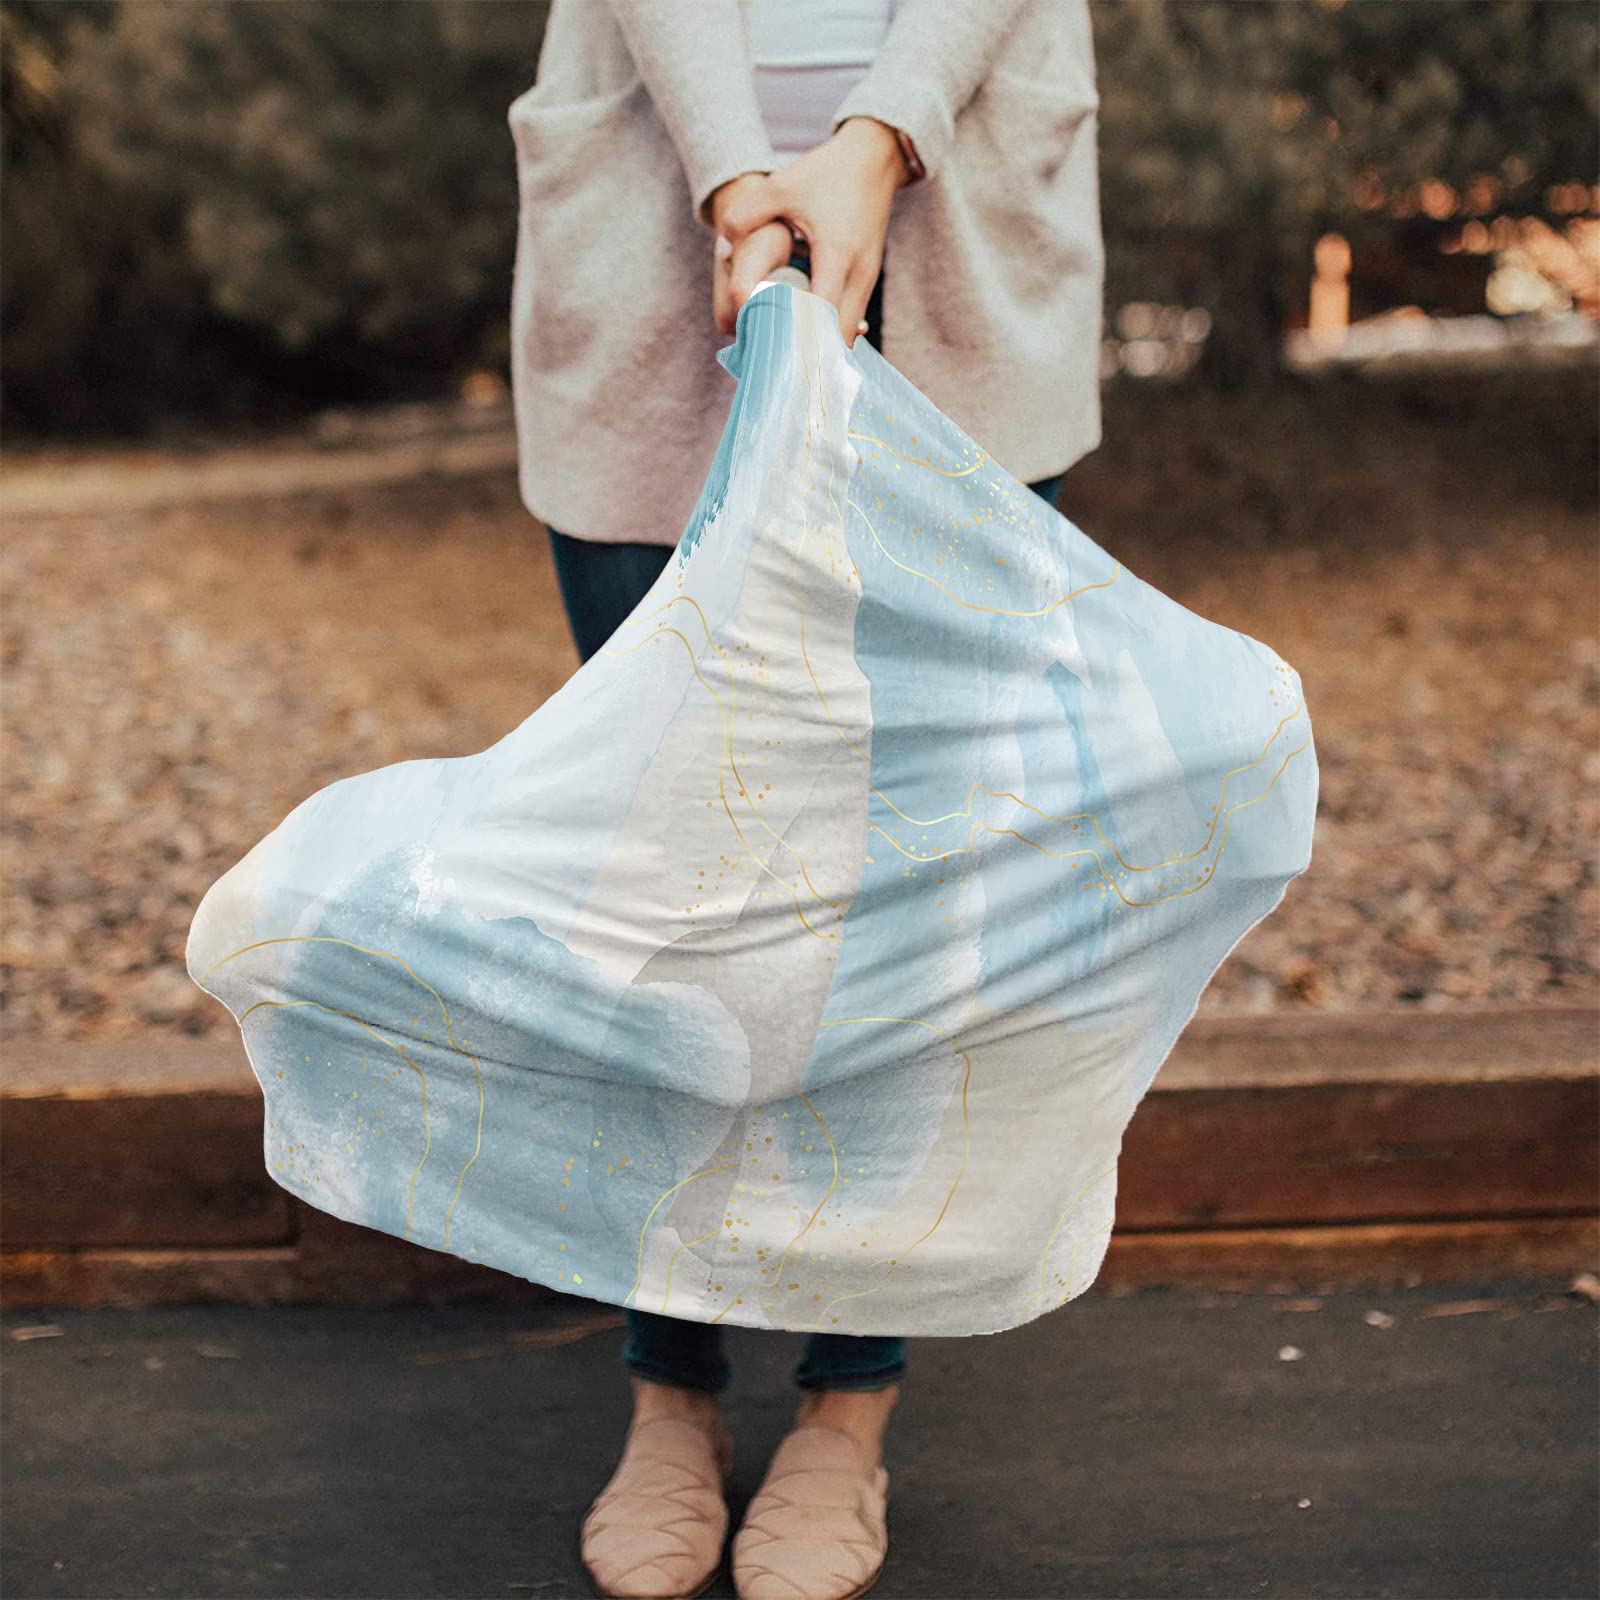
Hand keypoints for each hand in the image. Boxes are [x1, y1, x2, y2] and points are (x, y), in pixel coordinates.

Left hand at [714, 118, 907, 346]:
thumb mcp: (782, 186)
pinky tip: (804, 337)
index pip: (821, 317)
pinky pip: (849, 320)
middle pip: (839, 338)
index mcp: (837, 255)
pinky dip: (829, 333)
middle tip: (777, 369)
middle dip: (811, 357)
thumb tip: (722, 247)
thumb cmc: (827, 173)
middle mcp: (858, 275)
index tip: (775, 359)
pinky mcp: (867, 280)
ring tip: (788, 358)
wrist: (874, 158)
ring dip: (820, 346)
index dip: (799, 340)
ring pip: (847, 333)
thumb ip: (746, 214)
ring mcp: (867, 280)